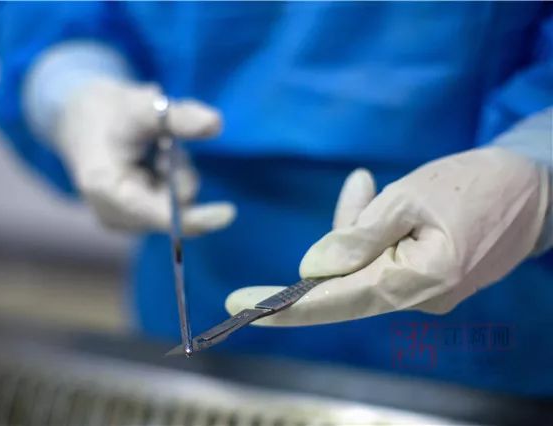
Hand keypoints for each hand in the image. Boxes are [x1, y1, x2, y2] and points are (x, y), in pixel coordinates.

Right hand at [55, 78, 235, 234]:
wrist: (79, 119)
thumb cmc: (107, 111)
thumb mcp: (140, 105)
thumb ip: (177, 115)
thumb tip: (215, 123)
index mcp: (106, 189)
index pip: (159, 215)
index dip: (196, 217)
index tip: (229, 212)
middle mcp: (112, 214)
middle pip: (172, 208)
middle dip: (178, 173)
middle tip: (164, 142)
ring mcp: (122, 219)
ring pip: (174, 204)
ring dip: (175, 173)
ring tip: (154, 148)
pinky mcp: (133, 217)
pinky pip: (169, 203)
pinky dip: (169, 179)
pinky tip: (152, 161)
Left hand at [226, 148, 548, 325]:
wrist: (536, 188)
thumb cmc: (477, 186)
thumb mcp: (412, 197)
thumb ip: (360, 234)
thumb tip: (311, 269)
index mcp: (417, 282)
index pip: (335, 302)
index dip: (285, 305)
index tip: (240, 305)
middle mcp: (416, 299)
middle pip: (346, 281)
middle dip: (335, 247)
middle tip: (360, 195)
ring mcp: (421, 293)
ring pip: (361, 267)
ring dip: (357, 228)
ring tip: (377, 187)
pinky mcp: (424, 279)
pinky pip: (379, 262)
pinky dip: (369, 233)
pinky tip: (377, 196)